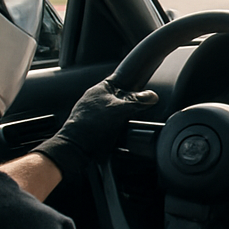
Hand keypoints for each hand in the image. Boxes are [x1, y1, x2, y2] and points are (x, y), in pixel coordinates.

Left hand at [34, 79, 157, 179]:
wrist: (76, 148)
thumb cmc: (91, 125)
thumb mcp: (120, 110)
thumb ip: (136, 101)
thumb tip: (151, 96)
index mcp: (100, 89)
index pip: (121, 80)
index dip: (133, 85)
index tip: (143, 92)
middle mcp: (95, 99)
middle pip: (120, 98)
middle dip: (129, 105)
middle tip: (137, 111)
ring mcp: (93, 113)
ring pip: (115, 112)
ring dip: (122, 118)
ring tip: (127, 124)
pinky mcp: (94, 127)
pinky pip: (110, 124)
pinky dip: (116, 128)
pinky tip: (119, 133)